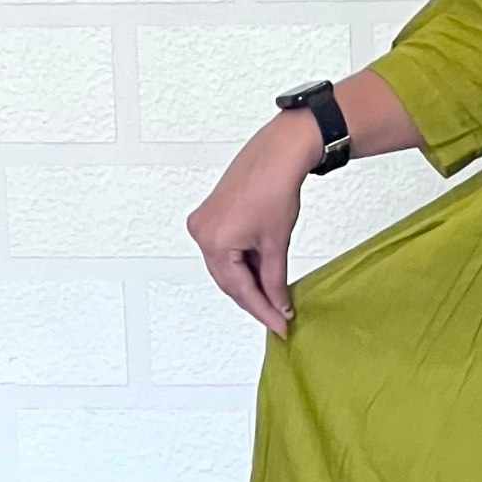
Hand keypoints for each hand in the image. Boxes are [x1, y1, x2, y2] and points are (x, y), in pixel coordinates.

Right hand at [185, 113, 313, 337]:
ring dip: (250, 283)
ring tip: (275, 298)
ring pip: (227, 268)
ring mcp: (202, 225)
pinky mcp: (209, 217)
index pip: (240, 289)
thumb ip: (275, 280)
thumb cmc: (276, 190)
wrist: (276, 155)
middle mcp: (201, 234)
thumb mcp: (277, 244)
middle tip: (279, 318)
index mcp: (215, 242)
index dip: (263, 310)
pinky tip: (263, 275)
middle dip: (255, 300)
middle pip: (229, 281)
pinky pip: (226, 252)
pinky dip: (243, 264)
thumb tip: (279, 306)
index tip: (280, 326)